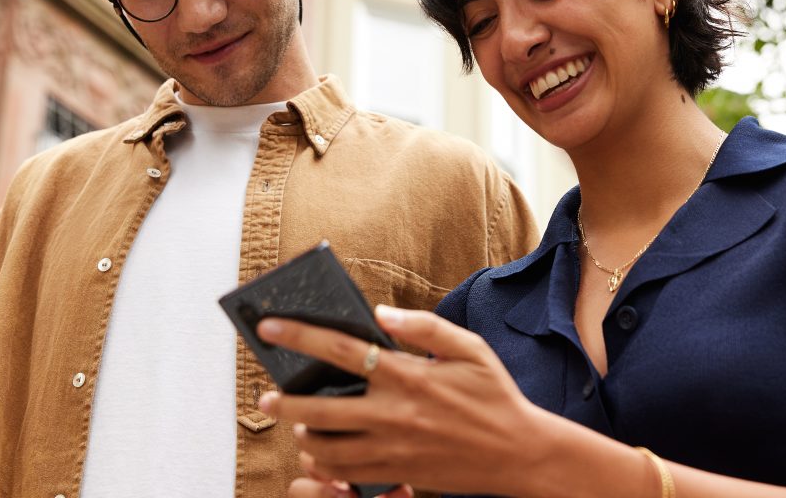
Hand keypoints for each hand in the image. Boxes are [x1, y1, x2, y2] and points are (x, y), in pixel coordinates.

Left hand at [258, 305, 546, 494]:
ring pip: (328, 447)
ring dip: (303, 434)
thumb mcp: (469, 348)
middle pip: (320, 407)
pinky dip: (327, 463)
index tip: (268, 328)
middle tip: (265, 395)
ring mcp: (394, 448)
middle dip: (284, 401)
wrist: (521, 454)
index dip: (299, 336)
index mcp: (407, 375)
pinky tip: (322, 450)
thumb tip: (380, 312)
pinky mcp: (399, 472)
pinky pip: (349, 474)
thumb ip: (424, 326)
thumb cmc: (494, 395)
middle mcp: (394, 413)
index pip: (340, 350)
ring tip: (297, 422)